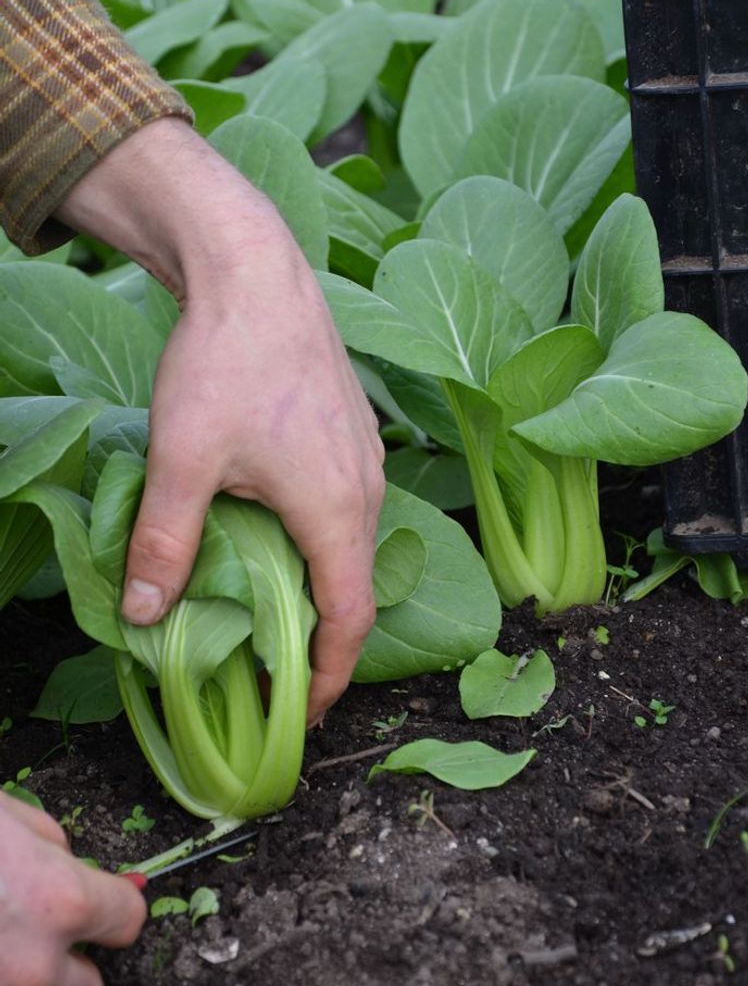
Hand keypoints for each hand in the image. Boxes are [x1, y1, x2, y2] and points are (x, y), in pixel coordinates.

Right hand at [0, 792, 145, 985]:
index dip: (116, 910)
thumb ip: (55, 849)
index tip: (105, 907)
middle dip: (74, 972)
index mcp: (61, 901)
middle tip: (46, 946)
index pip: (128, 924)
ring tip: (5, 957)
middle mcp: (35, 965)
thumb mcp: (12, 818)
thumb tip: (75, 866)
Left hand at [57, 119, 384, 723]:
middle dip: (318, 637)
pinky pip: (345, 502)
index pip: (348, 619)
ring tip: (269, 607)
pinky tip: (274, 528)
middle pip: (353, 585)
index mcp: (336, 510)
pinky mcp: (352, 427)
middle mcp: (366, 487)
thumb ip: (166, 543)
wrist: (255, 271)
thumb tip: (144, 615)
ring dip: (318, 584)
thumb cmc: (227, 364)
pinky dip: (319, 538)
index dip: (326, 676)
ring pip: (351, 541)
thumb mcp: (183, 460)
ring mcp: (365, 453)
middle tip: (270, 668)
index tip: (298, 713)